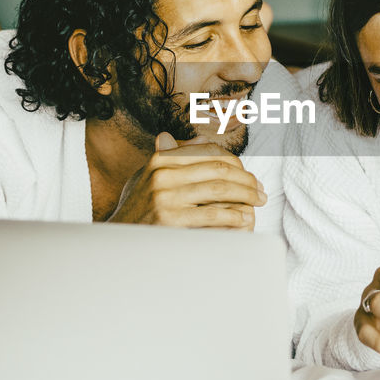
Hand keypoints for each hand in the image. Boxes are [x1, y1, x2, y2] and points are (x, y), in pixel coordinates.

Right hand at [107, 132, 266, 229]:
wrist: (118, 241)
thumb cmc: (138, 209)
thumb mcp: (148, 178)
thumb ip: (170, 158)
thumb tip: (189, 139)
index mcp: (160, 160)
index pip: (209, 152)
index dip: (235, 163)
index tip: (250, 175)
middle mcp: (162, 174)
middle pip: (218, 169)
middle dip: (246, 180)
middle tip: (261, 190)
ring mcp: (166, 197)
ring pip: (220, 189)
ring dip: (246, 195)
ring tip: (259, 202)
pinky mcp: (171, 220)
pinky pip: (212, 214)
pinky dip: (234, 215)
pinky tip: (245, 218)